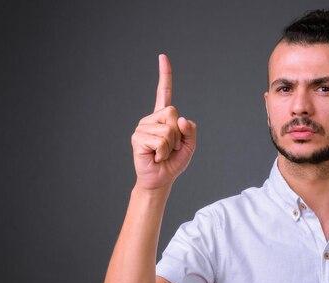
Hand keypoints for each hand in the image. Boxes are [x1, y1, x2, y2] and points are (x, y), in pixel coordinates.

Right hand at [131, 54, 196, 190]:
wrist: (160, 180)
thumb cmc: (173, 162)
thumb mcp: (189, 146)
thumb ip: (190, 131)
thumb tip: (180, 119)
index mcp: (163, 118)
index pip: (164, 93)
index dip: (165, 75)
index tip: (162, 57)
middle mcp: (151, 119)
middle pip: (173, 113)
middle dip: (178, 134)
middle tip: (171, 148)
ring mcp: (142, 127)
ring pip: (168, 130)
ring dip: (171, 146)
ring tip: (162, 154)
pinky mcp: (138, 138)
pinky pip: (161, 141)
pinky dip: (163, 152)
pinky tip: (155, 157)